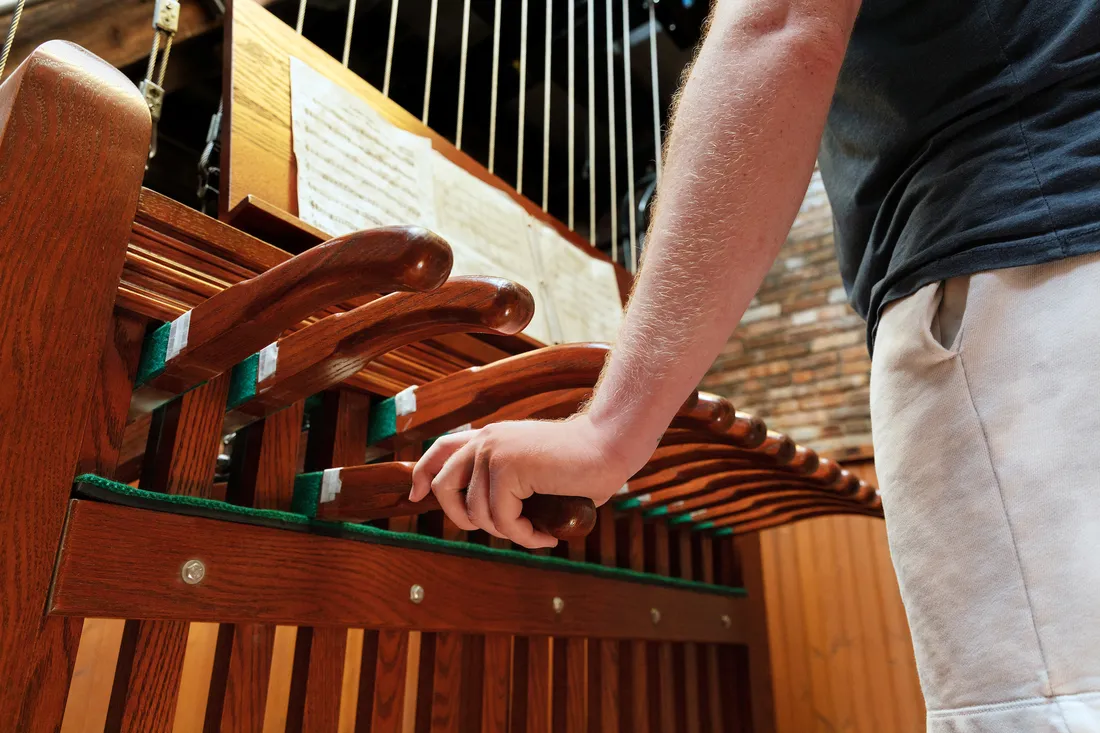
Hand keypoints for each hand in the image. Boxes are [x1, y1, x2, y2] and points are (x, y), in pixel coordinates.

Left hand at [410, 415, 634, 548]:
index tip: (415, 495)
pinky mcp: (508, 466)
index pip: (441, 450)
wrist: (608, 447)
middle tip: (500, 530)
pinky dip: (524, 536)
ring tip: (537, 533)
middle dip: (464, 520)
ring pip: (478, 513)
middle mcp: (486, 440)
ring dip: (509, 533)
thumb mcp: (532, 472)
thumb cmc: (580, 465)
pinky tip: (545, 537)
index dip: (423, 473)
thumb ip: (507, 483)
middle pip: (445, 487)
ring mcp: (494, 451)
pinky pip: (503, 520)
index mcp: (489, 437)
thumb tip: (482, 515)